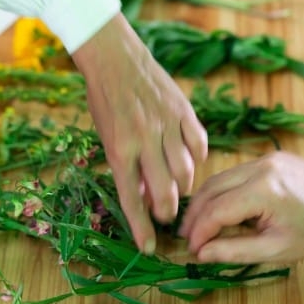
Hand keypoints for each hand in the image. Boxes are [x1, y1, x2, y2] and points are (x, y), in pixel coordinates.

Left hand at [72, 13, 207, 252]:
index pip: (132, 198)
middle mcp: (144, 139)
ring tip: (177, 189)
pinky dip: (198, 159)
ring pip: (186, 171)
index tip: (149, 247)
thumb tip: (144, 198)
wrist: (114, 57)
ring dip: (183, 188)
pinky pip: (199, 145)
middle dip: (167, 211)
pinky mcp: (184, 111)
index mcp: (119, 149)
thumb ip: (126, 167)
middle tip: (165, 215)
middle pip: (165, 191)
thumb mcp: (106, 137)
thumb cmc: (105, 100)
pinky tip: (191, 163)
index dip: (141, 226)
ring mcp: (166, 124)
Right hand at [179, 151, 303, 264]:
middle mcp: (260, 168)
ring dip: (205, 203)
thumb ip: (235, 251)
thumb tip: (201, 253)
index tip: (190, 251)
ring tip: (199, 227)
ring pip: (219, 179)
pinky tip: (221, 211)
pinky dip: (222, 193)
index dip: (199, 233)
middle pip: (210, 190)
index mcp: (263, 191)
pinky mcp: (269, 157)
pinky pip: (234, 175)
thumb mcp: (276, 249)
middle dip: (194, 216)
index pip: (216, 211)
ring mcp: (264, 159)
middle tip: (186, 238)